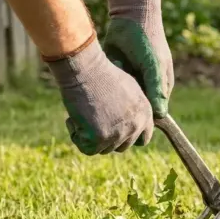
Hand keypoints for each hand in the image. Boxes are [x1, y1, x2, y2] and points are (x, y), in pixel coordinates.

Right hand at [46, 40, 154, 154]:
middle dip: (106, 137)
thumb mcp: (127, 90)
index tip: (113, 130)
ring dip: (90, 135)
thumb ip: (132, 110)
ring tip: (84, 114)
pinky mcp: (100, 138)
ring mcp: (119, 133)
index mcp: (146, 114)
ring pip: (103, 149)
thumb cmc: (101, 74)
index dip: (127, 137)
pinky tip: (74, 118)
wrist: (85, 68)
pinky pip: (87, 149)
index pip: (143, 139)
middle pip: (121, 146)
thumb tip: (127, 125)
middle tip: (92, 119)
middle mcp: (136, 125)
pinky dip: (77, 136)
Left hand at [102, 0, 173, 117]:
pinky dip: (107, 81)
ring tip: (113, 77)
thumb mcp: (154, 66)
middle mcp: (145, 87)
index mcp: (160, 88)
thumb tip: (160, 115)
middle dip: (124, 104)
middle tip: (116, 94)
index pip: (152, 113)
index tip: (127, 113)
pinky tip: (107, 70)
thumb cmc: (148, 41)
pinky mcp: (116, 73)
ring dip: (114, 93)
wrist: (131, 17)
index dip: (141, 116)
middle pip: (134, 107)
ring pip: (120, 99)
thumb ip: (156, 89)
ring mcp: (131, 80)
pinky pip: (110, 86)